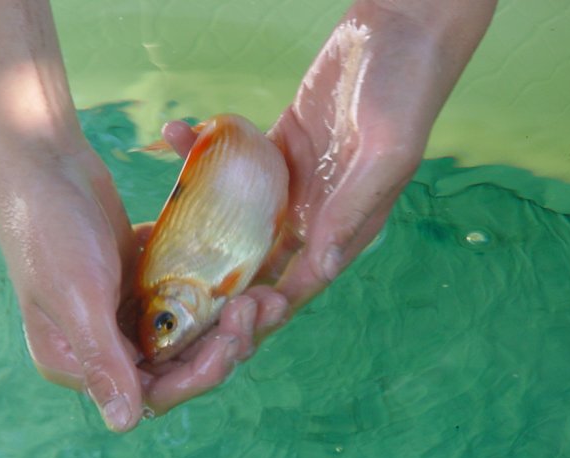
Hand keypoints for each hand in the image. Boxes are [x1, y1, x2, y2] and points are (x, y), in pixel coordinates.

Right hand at [0, 147, 286, 430]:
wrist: (42, 162)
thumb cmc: (48, 230)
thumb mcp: (76, 296)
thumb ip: (102, 359)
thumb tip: (125, 425)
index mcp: (80, 360)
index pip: (153, 390)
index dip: (198, 375)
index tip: (229, 343)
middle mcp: (106, 341)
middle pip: (178, 362)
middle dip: (223, 342)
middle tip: (258, 308)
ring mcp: (125, 309)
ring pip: (189, 329)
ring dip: (226, 317)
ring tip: (262, 294)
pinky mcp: (141, 280)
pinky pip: (186, 296)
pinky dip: (212, 289)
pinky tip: (242, 274)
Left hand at [165, 0, 495, 307]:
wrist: (396, 32)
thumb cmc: (404, 92)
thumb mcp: (385, 154)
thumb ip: (352, 210)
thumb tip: (321, 269)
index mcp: (346, 224)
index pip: (303, 280)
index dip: (265, 304)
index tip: (222, 314)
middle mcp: (317, 211)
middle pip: (265, 259)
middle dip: (225, 274)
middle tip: (177, 272)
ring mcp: (294, 181)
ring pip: (243, 215)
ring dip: (205, 214)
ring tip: (165, 207)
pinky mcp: (278, 146)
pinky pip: (237, 164)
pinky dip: (208, 154)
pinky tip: (181, 134)